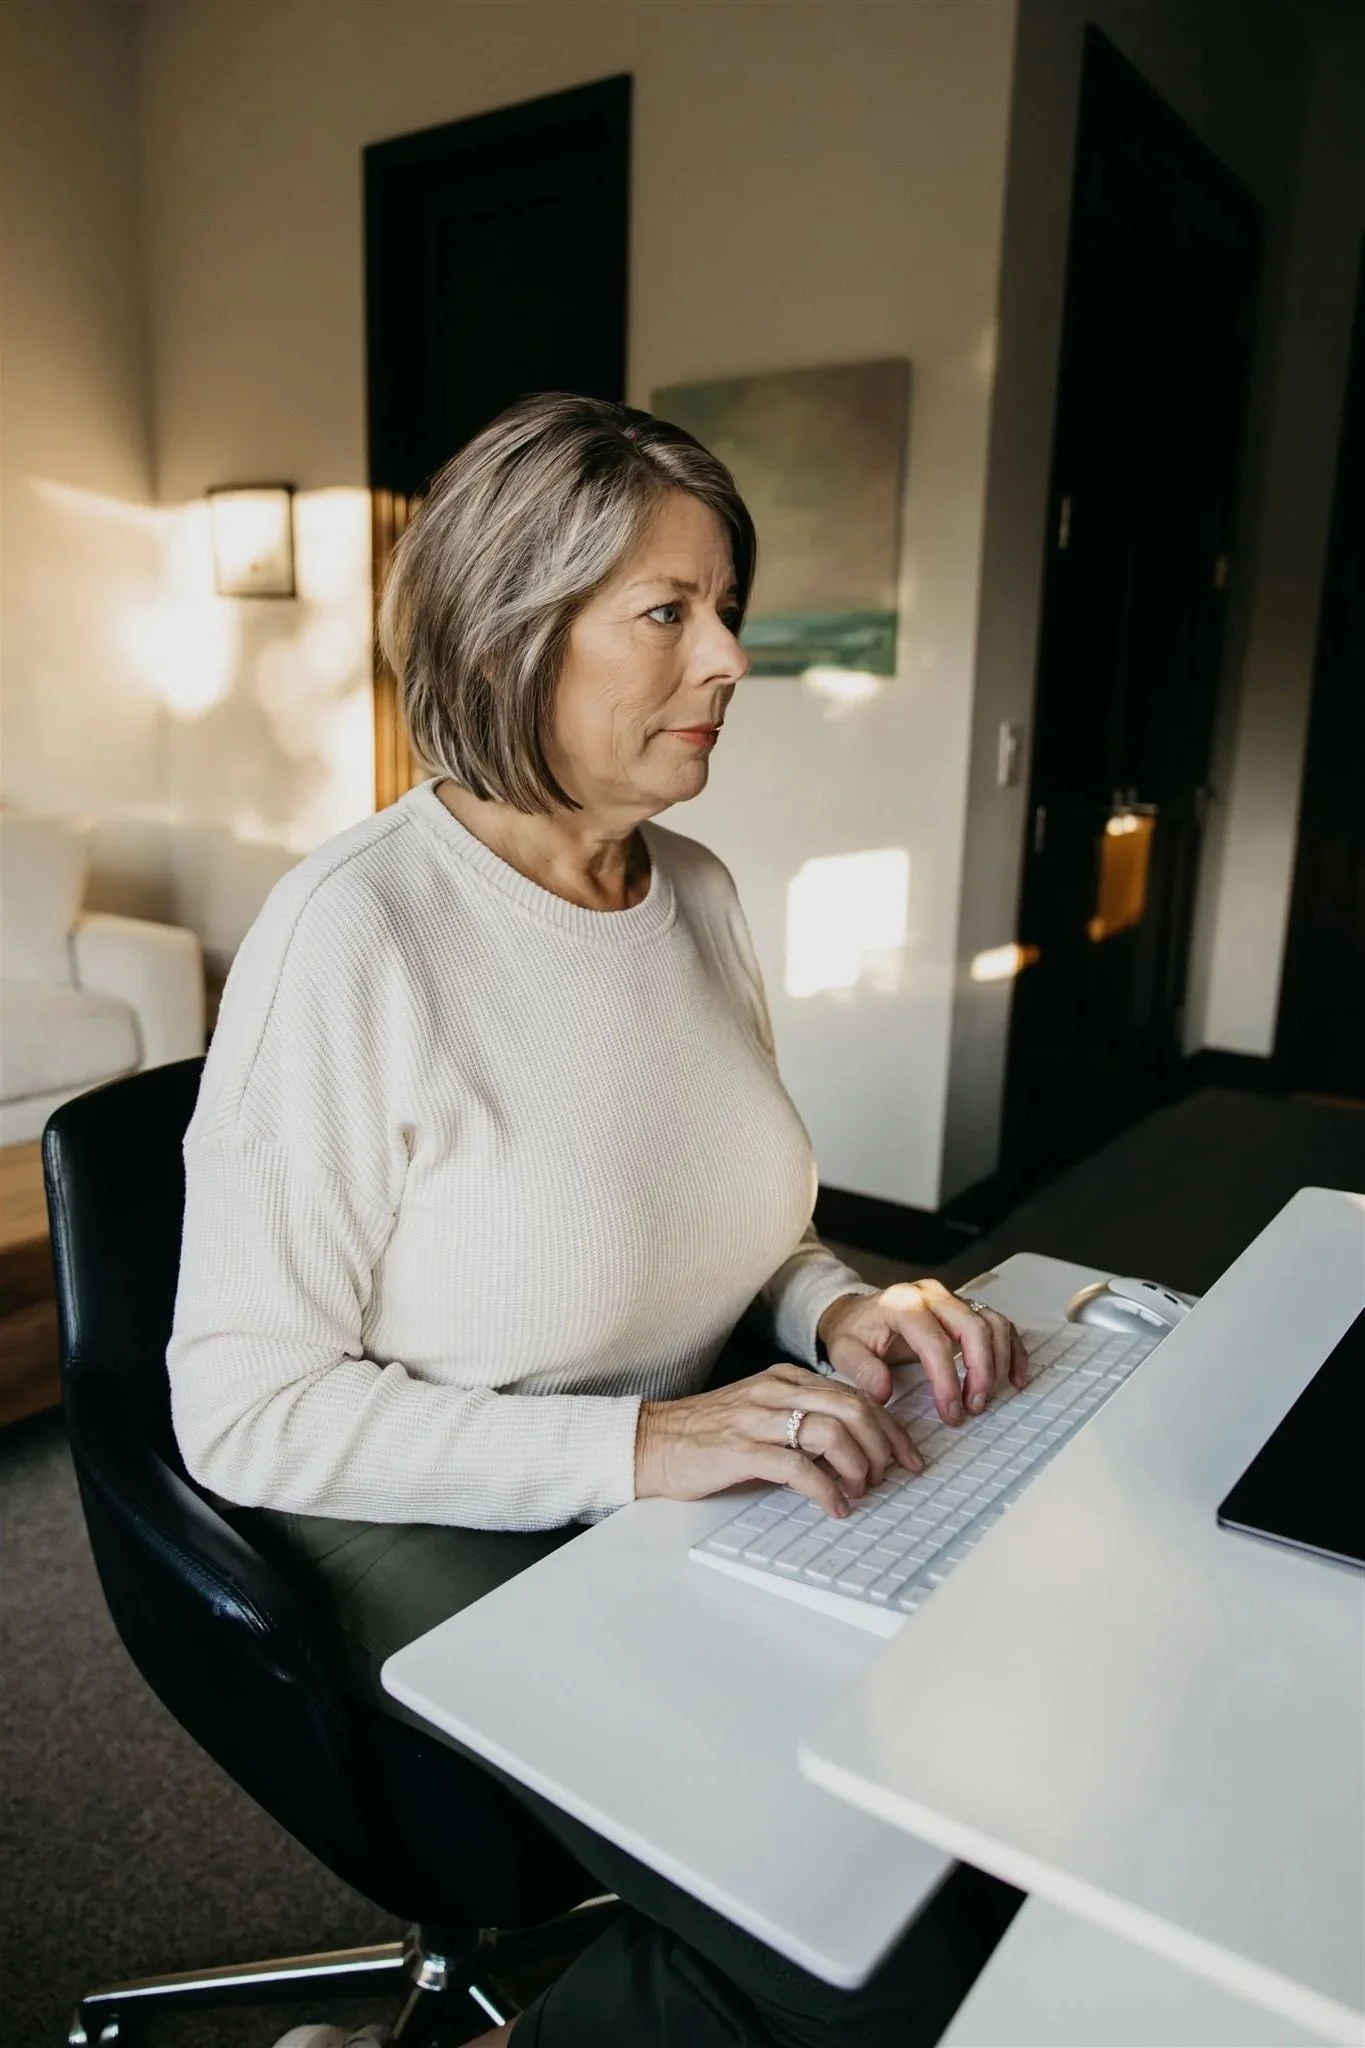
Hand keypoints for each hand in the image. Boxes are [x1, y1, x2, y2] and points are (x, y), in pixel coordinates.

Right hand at [634, 1364, 921, 1518]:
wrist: (653, 1442)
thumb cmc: (708, 1434)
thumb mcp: (762, 1412)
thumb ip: (802, 1419)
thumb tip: (854, 1448)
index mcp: (786, 1379)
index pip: (856, 1394)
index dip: (889, 1427)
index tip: (907, 1456)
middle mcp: (776, 1391)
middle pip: (854, 1407)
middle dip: (884, 1445)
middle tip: (892, 1476)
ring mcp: (759, 1418)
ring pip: (832, 1432)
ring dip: (858, 1467)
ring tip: (861, 1491)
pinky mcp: (743, 1450)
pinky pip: (798, 1467)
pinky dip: (826, 1490)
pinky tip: (834, 1507)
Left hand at [817, 1280, 1028, 1422]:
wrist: (856, 1313)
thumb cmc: (854, 1332)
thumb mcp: (844, 1350)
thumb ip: (863, 1370)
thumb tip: (883, 1392)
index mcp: (902, 1304)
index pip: (935, 1342)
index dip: (947, 1381)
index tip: (951, 1412)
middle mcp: (932, 1296)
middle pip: (973, 1328)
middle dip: (981, 1372)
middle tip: (974, 1407)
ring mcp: (952, 1299)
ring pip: (992, 1324)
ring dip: (999, 1363)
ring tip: (987, 1397)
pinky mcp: (965, 1308)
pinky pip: (1000, 1324)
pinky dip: (1012, 1351)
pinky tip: (1015, 1378)